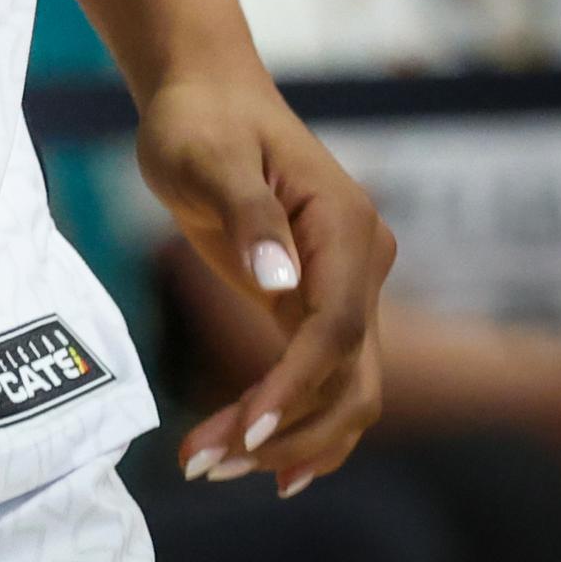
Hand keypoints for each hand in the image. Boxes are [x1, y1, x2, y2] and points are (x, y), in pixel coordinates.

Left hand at [141, 73, 392, 496]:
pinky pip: (324, 379)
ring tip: (211, 467)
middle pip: (349, 377)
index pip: (336, 329)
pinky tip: (261, 465)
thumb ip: (247, 213)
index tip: (246, 430)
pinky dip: (298, 424)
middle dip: (288, 431)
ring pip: (342, 391)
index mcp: (345, 227)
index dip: (295, 386)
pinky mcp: (316, 303)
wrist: (204, 94)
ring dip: (289, 440)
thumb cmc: (200, 119)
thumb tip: (280, 281)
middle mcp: (360, 264)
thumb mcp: (209, 156)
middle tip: (208, 464)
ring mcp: (345, 287)